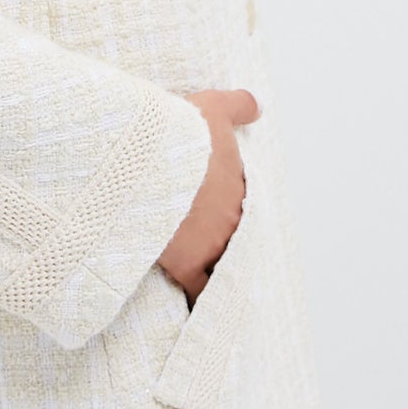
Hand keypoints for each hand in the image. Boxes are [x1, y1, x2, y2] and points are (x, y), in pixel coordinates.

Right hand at [155, 87, 259, 304]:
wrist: (151, 157)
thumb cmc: (181, 132)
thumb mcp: (212, 107)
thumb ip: (238, 105)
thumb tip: (256, 108)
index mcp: (238, 184)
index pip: (240, 203)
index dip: (226, 207)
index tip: (214, 208)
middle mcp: (233, 217)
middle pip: (231, 234)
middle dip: (219, 236)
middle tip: (204, 239)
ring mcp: (213, 243)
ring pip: (220, 261)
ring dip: (211, 264)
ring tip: (198, 270)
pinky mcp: (188, 263)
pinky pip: (199, 288)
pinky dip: (197, 294)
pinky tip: (195, 302)